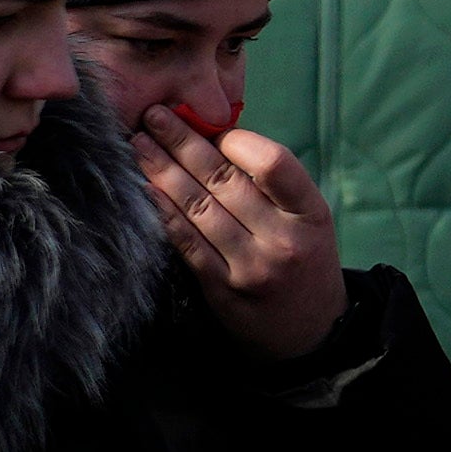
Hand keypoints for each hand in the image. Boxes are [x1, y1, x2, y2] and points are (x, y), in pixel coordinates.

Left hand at [128, 109, 345, 363]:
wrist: (312, 335)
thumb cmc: (305, 262)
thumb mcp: (309, 221)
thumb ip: (273, 187)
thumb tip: (215, 139)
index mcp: (312, 213)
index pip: (273, 163)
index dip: (236, 140)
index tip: (209, 127)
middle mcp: (284, 239)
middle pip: (224, 180)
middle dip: (183, 142)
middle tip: (153, 115)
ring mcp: (252, 267)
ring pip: (198, 207)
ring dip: (162, 171)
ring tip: (138, 144)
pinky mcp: (223, 290)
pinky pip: (186, 242)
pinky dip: (162, 212)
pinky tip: (145, 189)